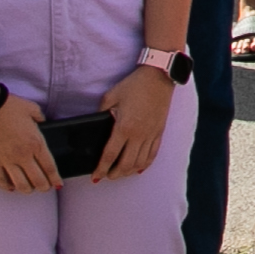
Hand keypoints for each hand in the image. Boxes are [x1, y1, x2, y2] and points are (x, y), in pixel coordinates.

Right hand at [0, 87, 60, 194]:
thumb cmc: (9, 106)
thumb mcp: (32, 109)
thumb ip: (41, 118)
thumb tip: (43, 122)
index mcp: (36, 143)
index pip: (50, 168)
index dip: (55, 179)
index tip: (58, 183)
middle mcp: (23, 155)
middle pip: (38, 180)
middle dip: (44, 187)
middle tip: (45, 187)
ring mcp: (7, 160)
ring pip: (21, 184)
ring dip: (27, 189)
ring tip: (30, 188)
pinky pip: (1, 180)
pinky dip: (7, 186)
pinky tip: (11, 187)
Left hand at [93, 61, 176, 180]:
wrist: (158, 77)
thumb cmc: (133, 85)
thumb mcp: (111, 96)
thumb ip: (101, 112)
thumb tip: (96, 123)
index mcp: (124, 127)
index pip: (110, 155)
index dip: (101, 168)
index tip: (95, 176)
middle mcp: (138, 135)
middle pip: (125, 164)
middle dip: (114, 174)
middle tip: (106, 176)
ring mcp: (150, 135)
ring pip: (140, 163)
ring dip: (128, 172)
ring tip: (120, 173)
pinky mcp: (159, 133)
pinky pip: (152, 155)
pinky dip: (144, 165)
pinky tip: (138, 169)